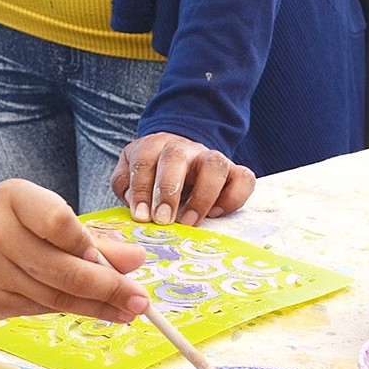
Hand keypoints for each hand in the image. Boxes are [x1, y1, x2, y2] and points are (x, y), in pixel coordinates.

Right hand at [0, 179, 149, 322]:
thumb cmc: (4, 221)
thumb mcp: (40, 212)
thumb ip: (90, 236)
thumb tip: (136, 261)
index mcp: (10, 198)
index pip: (59, 222)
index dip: (91, 245)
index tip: (124, 261)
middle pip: (61, 269)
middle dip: (109, 289)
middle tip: (141, 300)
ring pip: (54, 297)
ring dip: (97, 308)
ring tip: (128, 311)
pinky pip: (39, 310)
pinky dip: (69, 311)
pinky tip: (93, 310)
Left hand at [110, 132, 254, 225]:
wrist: (180, 153)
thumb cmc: (151, 171)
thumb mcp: (129, 173)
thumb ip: (125, 186)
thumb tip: (136, 205)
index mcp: (153, 146)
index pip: (144, 161)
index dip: (142, 189)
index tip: (141, 217)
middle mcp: (183, 148)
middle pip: (177, 157)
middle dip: (168, 190)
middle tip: (163, 219)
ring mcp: (210, 158)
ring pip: (214, 165)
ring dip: (202, 196)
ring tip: (189, 222)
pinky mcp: (234, 171)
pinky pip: (244, 178)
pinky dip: (233, 198)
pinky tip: (216, 213)